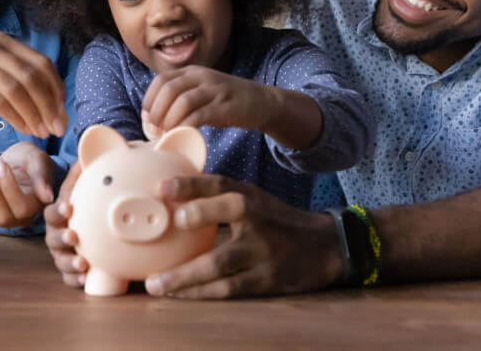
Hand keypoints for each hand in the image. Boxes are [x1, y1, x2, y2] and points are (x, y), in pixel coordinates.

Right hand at [0, 32, 66, 137]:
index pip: (41, 62)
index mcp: (1, 41)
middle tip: (57, 127)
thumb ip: (22, 85)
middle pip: (32, 75)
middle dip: (49, 104)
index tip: (62, 112)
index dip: (56, 88)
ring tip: (42, 132)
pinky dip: (17, 117)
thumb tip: (56, 108)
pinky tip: (24, 129)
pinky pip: (0, 101)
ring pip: (18, 88)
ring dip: (35, 114)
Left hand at [0, 142, 53, 228]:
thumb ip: (42, 177)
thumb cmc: (33, 161)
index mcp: (34, 207)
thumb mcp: (39, 162)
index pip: (21, 208)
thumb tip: (47, 196)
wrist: (20, 158)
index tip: (2, 162)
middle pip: (0, 216)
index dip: (9, 187)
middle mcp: (15, 217)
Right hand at [43, 161, 87, 287]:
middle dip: (63, 237)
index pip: (53, 212)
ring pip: (61, 260)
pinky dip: (76, 280)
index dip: (59, 210)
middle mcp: (55, 235)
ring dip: (70, 262)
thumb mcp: (79, 188)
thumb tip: (84, 156)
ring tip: (83, 263)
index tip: (69, 207)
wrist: (81, 222)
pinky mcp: (70, 270)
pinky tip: (86, 280)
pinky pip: (69, 278)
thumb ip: (79, 175)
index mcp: (57, 215)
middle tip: (74, 236)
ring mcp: (61, 253)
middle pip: (53, 238)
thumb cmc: (80, 203)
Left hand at [141, 66, 269, 133]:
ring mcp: (214, 90)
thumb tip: (152, 116)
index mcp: (192, 72)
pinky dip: (185, 127)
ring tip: (166, 134)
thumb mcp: (202, 91)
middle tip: (154, 129)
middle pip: (168, 89)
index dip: (149, 99)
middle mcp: (202, 76)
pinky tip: (183, 135)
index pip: (161, 80)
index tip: (147, 118)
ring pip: (182, 102)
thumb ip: (180, 97)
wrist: (262, 102)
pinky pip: (198, 116)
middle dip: (156, 112)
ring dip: (169, 121)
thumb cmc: (226, 102)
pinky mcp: (225, 106)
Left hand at [144, 175, 341, 298]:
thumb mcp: (255, 200)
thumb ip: (219, 197)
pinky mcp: (266, 280)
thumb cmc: (276, 221)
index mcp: (251, 196)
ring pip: (221, 262)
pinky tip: (179, 295)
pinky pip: (229, 288)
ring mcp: (264, 251)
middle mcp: (258, 219)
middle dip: (197, 216)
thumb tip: (171, 198)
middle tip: (167, 224)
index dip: (192, 183)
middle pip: (228, 212)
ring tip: (155, 284)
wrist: (325, 247)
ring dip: (185, 275)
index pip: (220, 184)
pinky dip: (202, 293)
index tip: (162, 187)